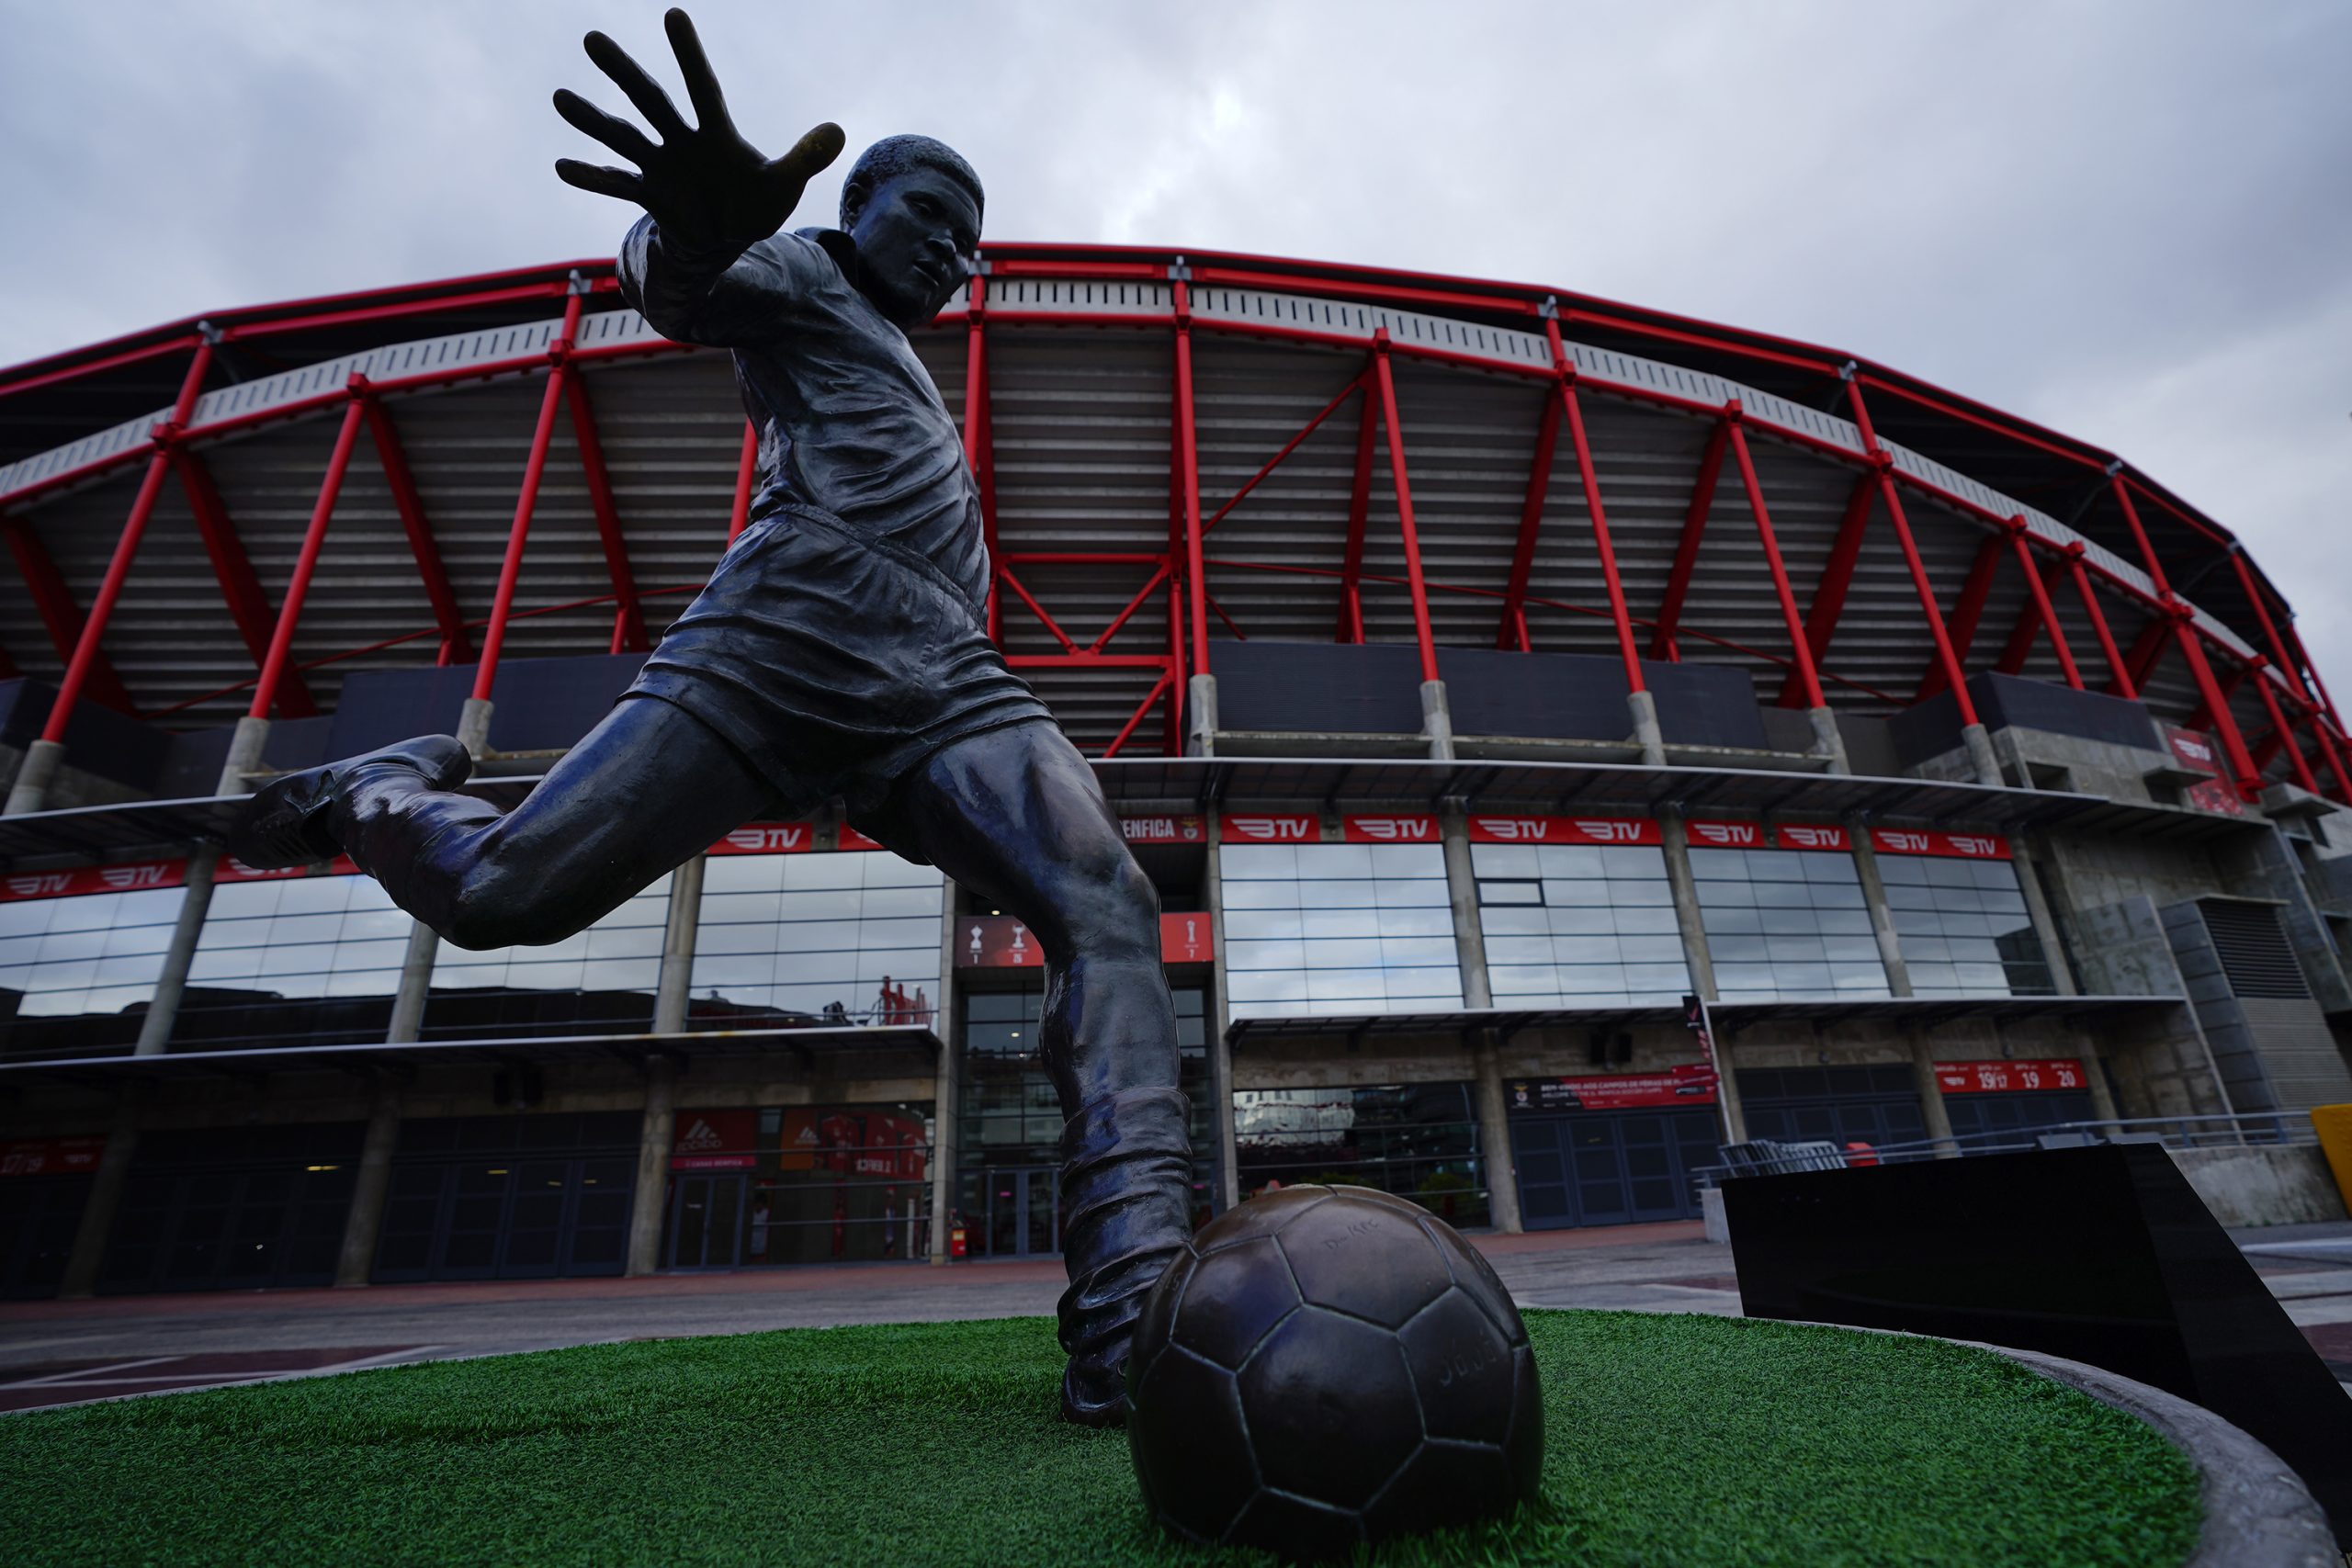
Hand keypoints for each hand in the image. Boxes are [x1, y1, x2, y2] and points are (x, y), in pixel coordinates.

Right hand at [553, 8, 844, 257]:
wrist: (728, 239)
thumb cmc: (756, 204)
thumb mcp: (783, 185)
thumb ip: (804, 159)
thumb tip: (838, 132)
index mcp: (717, 133)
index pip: (702, 88)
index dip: (689, 55)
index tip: (673, 14)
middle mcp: (682, 141)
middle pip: (651, 100)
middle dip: (623, 72)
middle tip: (592, 38)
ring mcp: (661, 165)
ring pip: (623, 137)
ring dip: (593, 119)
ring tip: (559, 97)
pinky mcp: (648, 193)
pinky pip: (616, 183)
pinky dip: (592, 176)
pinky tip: (561, 165)